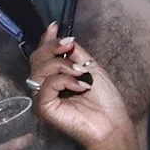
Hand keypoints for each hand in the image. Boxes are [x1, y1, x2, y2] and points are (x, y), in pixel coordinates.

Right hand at [31, 24, 132, 149]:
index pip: (43, 56)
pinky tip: (81, 86)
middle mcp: (45, 87)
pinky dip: (65, 80)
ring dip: (63, 65)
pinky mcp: (43, 108)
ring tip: (82, 73)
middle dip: (53, 47)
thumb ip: (76, 54)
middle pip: (37, 59)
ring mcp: (42, 98)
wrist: (112, 123)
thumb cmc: (104, 101)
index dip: (46, 40)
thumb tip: (64, 38)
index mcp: (55, 77)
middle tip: (70, 44)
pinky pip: (47, 84)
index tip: (54, 26)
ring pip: (40, 69)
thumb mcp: (91, 68)